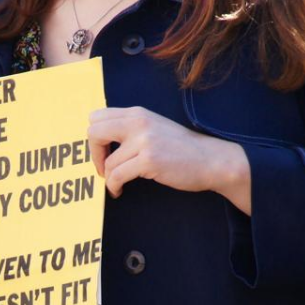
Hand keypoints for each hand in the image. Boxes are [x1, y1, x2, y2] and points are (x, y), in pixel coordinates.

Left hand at [87, 106, 251, 212]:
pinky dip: (114, 186)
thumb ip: (131, 128)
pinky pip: (117, 176)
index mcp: (137, 113)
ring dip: (109, 177)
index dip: (95, 138)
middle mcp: (139, 122)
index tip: (104, 152)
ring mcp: (144, 141)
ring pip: (108, 162)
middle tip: (103, 168)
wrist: (211, 160)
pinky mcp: (149, 160)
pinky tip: (120, 190)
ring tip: (118, 184)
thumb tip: (102, 140)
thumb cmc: (182, 149)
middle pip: (93, 132)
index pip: (97, 117)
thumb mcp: (154, 127)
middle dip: (94, 154)